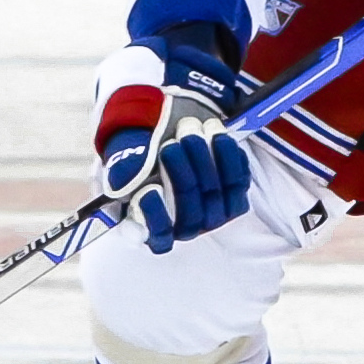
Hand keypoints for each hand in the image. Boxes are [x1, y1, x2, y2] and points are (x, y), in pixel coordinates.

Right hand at [93, 28, 250, 254]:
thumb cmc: (141, 144)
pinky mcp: (234, 197)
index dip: (155, 218)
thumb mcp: (126, 151)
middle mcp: (183, 226)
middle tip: (175, 140)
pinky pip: (238, 182)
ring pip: (216, 197)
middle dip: (183, 173)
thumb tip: (126, 183)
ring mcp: (211, 215)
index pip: (158, 237)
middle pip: (190, 213)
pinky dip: (229, 156)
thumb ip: (124, 167)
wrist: (171, 126)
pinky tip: (218, 134)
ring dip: (205, 159)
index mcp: (152, 224)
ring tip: (193, 127)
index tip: (150, 189)